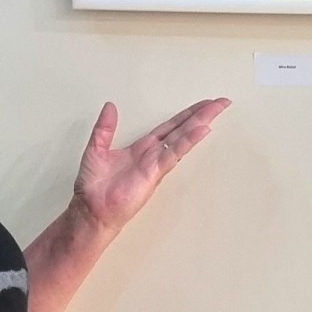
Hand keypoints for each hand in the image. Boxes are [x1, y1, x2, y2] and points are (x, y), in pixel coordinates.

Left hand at [71, 97, 230, 234]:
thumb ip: (104, 127)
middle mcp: (153, 154)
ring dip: (199, 123)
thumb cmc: (94, 186)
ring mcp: (156, 163)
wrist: (91, 209)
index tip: (202, 104)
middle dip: (201, 115)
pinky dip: (187, 141)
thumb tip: (109, 106)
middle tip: (220, 103)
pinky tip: (201, 131)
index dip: (186, 114)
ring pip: (182, 138)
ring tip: (215, 110)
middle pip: (182, 129)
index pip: (170, 126)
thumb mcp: (96, 148)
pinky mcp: (154, 172)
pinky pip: (173, 153)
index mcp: (142, 147)